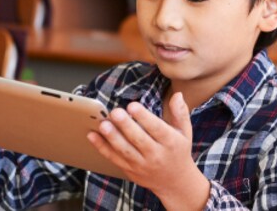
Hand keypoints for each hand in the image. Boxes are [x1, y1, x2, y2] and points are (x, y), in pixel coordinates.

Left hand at [88, 93, 209, 209]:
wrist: (175, 182)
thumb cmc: (178, 151)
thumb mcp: (185, 132)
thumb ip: (180, 113)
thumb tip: (177, 94)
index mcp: (170, 143)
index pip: (157, 129)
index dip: (144, 117)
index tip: (132, 106)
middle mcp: (156, 155)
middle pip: (139, 140)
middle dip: (126, 126)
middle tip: (115, 112)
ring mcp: (142, 165)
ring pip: (125, 151)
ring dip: (112, 137)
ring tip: (103, 124)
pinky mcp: (130, 171)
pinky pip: (114, 159)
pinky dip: (102, 148)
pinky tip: (92, 135)